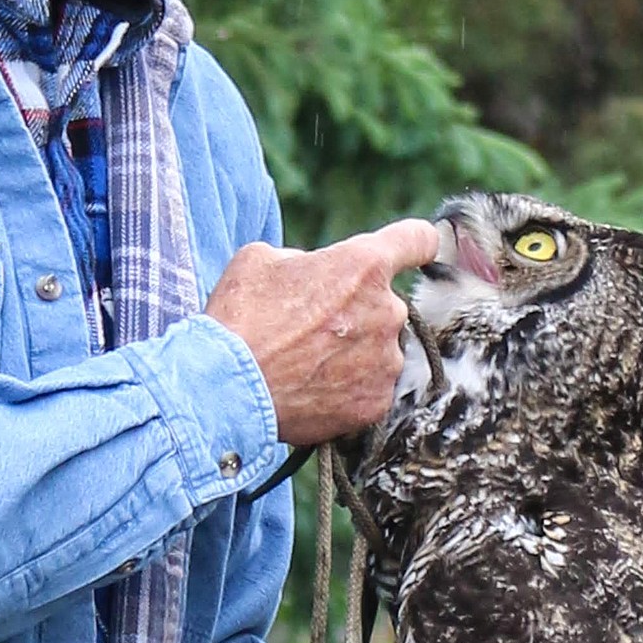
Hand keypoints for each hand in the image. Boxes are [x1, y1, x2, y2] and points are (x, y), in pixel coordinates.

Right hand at [204, 219, 438, 445]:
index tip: (414, 250)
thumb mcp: (262, 259)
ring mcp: (385, 361)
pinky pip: (370, 387)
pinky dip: (347, 388)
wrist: (225, 389)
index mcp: (364, 265)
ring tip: (305, 363)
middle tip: (311, 327)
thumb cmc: (239, 318)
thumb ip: (306, 259)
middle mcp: (386, 311)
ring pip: (380, 348)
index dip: (415, 243)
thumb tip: (316, 273)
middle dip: (357, 310)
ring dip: (353, 351)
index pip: (417, 239)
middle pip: (386, 303)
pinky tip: (311, 388)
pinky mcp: (376, 402)